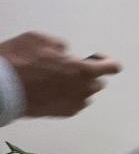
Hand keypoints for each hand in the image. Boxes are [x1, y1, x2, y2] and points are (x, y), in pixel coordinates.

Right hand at [0, 32, 120, 117]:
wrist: (1, 87)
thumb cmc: (19, 60)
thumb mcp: (39, 39)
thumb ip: (60, 46)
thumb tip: (67, 54)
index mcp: (83, 70)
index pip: (112, 67)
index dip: (107, 62)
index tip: (99, 60)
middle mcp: (84, 89)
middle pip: (97, 82)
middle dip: (87, 75)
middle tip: (68, 69)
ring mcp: (74, 104)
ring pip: (86, 95)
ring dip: (78, 87)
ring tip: (58, 81)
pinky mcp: (63, 114)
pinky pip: (75, 104)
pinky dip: (69, 98)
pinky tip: (52, 92)